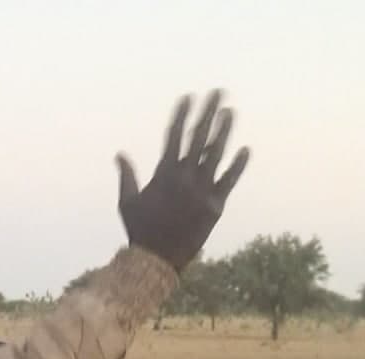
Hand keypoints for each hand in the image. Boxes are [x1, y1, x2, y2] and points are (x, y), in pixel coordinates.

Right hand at [116, 90, 249, 270]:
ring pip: (216, 154)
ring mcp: (201, 191)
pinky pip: (229, 181)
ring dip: (224, 131)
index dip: (183, 114)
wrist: (157, 260)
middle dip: (208, 112)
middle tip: (218, 92)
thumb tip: (120, 154)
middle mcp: (184, 177)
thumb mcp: (127, 202)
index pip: (174, 135)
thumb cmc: (139, 230)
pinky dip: (237, 166)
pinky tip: (245, 150)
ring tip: (230, 112)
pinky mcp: (215, 206)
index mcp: (163, 173)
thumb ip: (126, 176)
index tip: (189, 96)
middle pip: (199, 137)